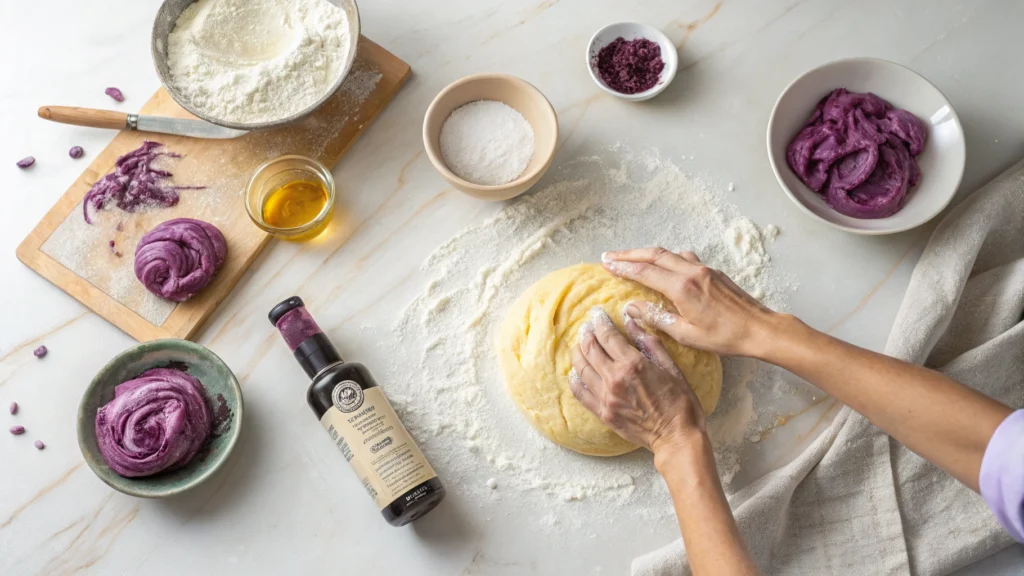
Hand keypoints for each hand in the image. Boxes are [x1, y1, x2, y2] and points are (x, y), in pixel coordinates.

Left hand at [569, 306, 705, 452]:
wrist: (676, 437)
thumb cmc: (681, 403)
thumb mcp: (671, 367)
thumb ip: (650, 343)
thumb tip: (632, 322)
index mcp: (633, 364)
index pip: (608, 336)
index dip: (600, 322)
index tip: (597, 313)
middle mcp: (615, 379)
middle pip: (590, 349)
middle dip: (586, 334)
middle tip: (586, 326)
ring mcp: (606, 398)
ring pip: (581, 369)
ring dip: (578, 352)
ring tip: (580, 344)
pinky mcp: (603, 413)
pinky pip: (580, 393)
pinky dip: (575, 380)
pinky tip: (574, 372)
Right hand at [602, 248, 776, 357]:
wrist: (760, 329)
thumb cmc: (725, 337)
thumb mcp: (687, 335)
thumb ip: (657, 318)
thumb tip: (632, 307)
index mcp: (682, 288)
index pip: (645, 272)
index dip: (623, 267)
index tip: (607, 264)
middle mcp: (692, 272)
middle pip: (654, 255)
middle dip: (629, 254)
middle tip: (610, 255)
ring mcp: (704, 269)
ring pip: (669, 253)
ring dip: (647, 253)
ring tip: (632, 258)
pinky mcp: (713, 271)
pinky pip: (684, 257)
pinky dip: (667, 257)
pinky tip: (664, 264)